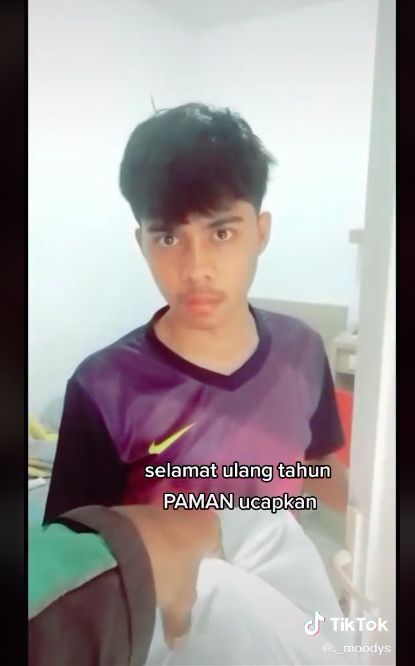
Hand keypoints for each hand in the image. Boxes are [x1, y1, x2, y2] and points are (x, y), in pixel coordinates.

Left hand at [113, 504, 222, 649]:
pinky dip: (139, 541)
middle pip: (190, 534)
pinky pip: (142, 529)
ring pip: (165, 528)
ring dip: (160, 545)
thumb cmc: (165, 569)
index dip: (210, 564)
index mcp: (208, 524)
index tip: (201, 578)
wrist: (118, 548)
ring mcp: (158, 505)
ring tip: (151, 569)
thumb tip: (178, 643)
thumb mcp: (178, 602)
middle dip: (184, 551)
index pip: (216, 546)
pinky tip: (132, 559)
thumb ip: (181, 622)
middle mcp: (187, 508)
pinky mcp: (133, 508)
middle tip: (177, 574)